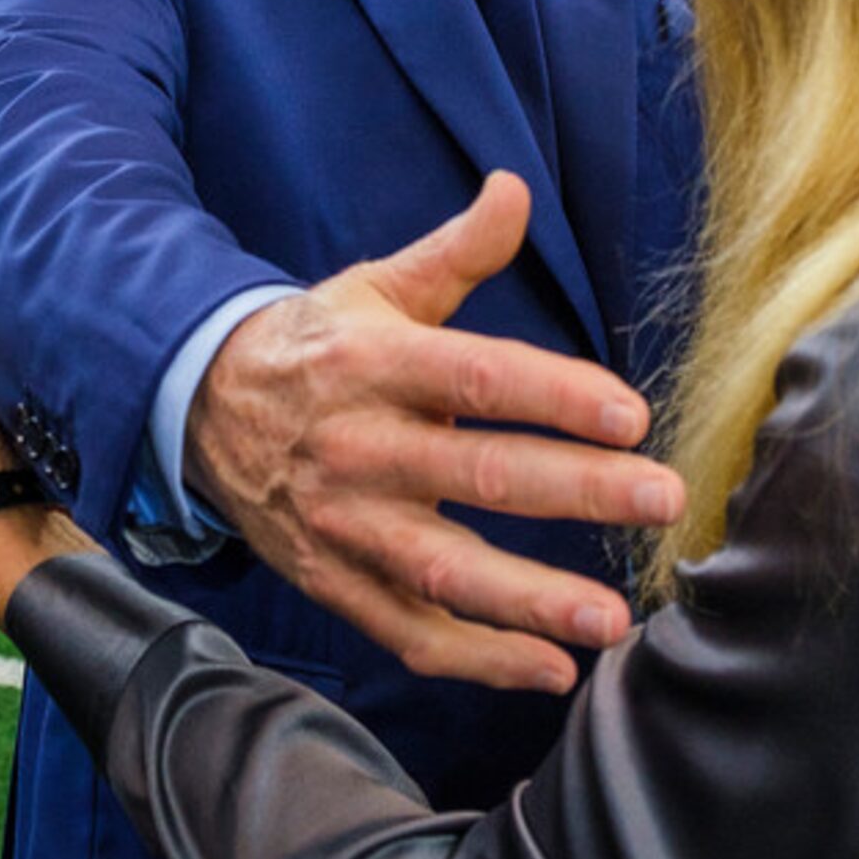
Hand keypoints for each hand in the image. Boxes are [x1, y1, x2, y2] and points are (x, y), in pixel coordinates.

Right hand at [187, 172, 685, 694]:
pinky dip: (477, 660)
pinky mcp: (332, 582)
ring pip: (444, 572)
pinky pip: (408, 632)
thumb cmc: (317, 345)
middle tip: (662, 500)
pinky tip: (550, 671)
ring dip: (531, 602)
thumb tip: (515, 188)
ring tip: (611, 619)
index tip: (633, 415)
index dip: (556, 395)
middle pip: (479, 477)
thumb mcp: (377, 288)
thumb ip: (457, 251)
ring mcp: (343, 525)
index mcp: (375, 365)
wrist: (196, 408)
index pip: (477, 378)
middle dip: (579, 492)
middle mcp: (358, 448)